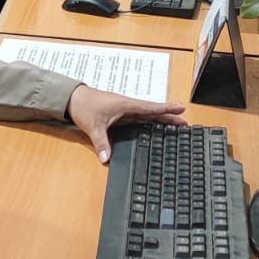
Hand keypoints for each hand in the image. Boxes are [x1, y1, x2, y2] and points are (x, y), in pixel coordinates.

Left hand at [66, 83, 185, 162]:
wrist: (73, 99)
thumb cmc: (85, 106)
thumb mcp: (93, 126)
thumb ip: (101, 143)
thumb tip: (107, 159)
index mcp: (126, 105)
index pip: (151, 108)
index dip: (166, 109)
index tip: (181, 110)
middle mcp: (128, 107)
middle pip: (153, 113)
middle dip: (169, 117)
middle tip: (185, 123)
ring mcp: (125, 110)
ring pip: (147, 116)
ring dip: (160, 120)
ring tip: (175, 125)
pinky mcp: (120, 115)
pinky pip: (139, 119)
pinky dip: (149, 122)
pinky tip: (154, 128)